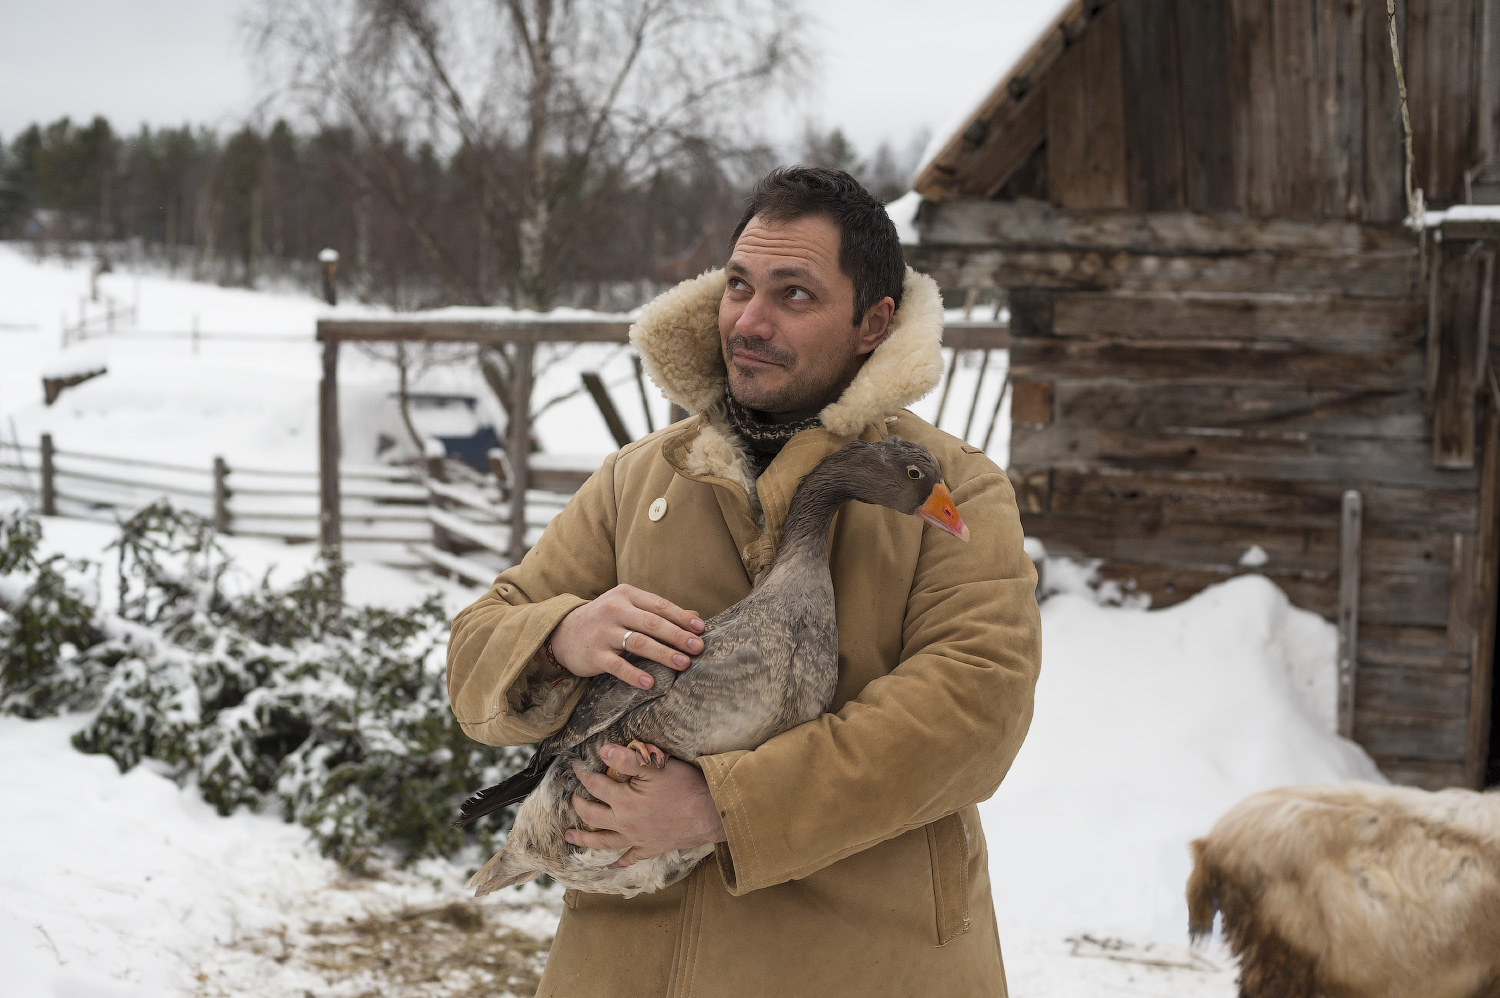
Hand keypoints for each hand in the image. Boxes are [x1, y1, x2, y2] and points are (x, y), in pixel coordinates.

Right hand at [550, 584, 704, 689]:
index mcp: (626, 595)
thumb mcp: (629, 607)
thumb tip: (696, 617)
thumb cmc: (605, 619)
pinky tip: (650, 683)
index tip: (701, 629)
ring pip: (638, 642)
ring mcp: (603, 632)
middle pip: (652, 623)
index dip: (681, 617)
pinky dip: (634, 674)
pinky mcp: (594, 654)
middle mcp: (615, 610)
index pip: (659, 605)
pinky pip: (617, 665)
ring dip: (663, 654)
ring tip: (683, 664)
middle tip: (698, 648)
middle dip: (678, 636)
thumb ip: (659, 611)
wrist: (562, 633)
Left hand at [567, 745, 725, 866]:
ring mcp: (637, 839)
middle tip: (572, 799)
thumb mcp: (655, 767)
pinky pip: (631, 858)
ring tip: (570, 837)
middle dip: (579, 806)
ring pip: (604, 842)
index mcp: (624, 801)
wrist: (710, 814)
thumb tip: (603, 751)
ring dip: (585, 840)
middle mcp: (625, 823)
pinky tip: (612, 865)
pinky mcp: (651, 848)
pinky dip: (620, 862)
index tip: (575, 766)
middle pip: (593, 816)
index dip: (583, 774)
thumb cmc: (684, 788)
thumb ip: (627, 759)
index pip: (595, 785)